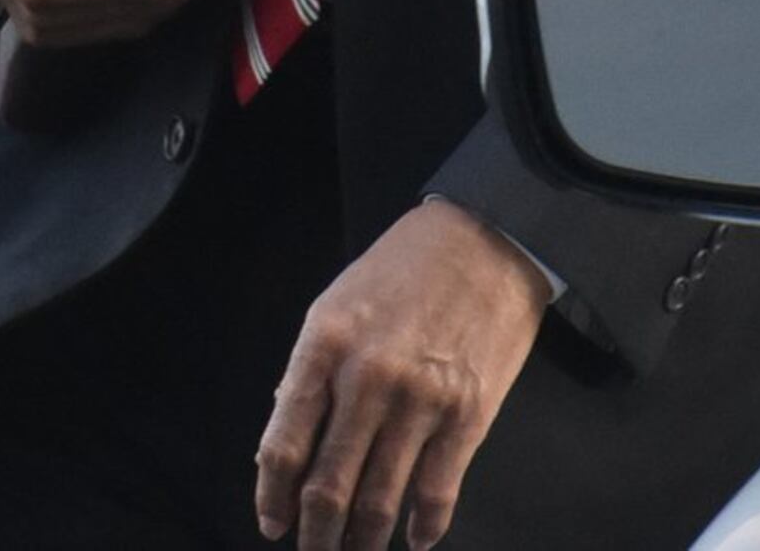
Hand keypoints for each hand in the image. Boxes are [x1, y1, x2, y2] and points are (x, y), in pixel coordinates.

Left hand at [254, 199, 545, 550]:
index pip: (283, 444)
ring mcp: (420, 401)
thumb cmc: (405, 268)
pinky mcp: (467, 414)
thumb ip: (311, 371)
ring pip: (379, 500)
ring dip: (363, 541)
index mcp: (324, 346)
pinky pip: (437, 490)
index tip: (273, 523)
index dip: (272, 496)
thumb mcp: (337, 303)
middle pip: (327, 485)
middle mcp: (366, 379)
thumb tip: (290, 438)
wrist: (487, 238)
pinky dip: (423, 527)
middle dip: (316, 535)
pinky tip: (413, 540)